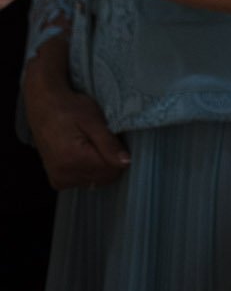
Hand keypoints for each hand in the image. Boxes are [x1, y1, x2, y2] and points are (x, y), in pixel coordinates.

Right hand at [25, 73, 130, 190]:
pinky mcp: (57, 181)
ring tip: (91, 146)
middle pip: (104, 178)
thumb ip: (109, 143)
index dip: (119, 155)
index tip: (116, 140)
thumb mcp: (93, 120)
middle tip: (103, 140)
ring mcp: (59, 179)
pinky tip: (82, 154)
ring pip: (95, 182)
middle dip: (109, 161)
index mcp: (74, 158)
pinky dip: (88, 171)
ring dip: (99, 167)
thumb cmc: (69, 108)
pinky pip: (82, 182)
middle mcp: (64, 174)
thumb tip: (126, 162)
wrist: (44, 107)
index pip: (111, 170)